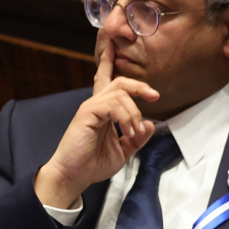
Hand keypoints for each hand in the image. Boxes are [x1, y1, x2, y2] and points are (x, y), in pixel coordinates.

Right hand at [35, 39, 160, 207]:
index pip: (107, 82)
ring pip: (119, 93)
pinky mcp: (87, 114)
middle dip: (139, 85)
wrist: (74, 176)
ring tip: (135, 131)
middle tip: (155, 95)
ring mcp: (90, 108)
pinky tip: (127, 131)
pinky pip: (112, 104)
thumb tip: (150, 125)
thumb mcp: (123, 151)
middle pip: (118, 82)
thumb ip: (136, 137)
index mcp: (102, 111)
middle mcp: (95, 105)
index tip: (118, 51)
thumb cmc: (92, 164)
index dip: (111, 64)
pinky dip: (126, 117)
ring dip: (134, 112)